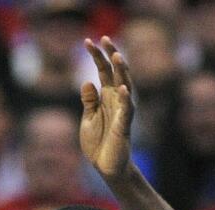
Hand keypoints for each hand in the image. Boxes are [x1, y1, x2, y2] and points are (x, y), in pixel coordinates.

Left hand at [80, 37, 133, 178]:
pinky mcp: (124, 126)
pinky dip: (126, 99)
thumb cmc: (98, 143)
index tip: (88, 41)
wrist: (105, 167)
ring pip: (125, 86)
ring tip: (117, 56)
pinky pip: (127, 110)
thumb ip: (89, 101)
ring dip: (121, 72)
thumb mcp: (88, 119)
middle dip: (110, 55)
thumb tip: (87, 81)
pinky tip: (123, 88)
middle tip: (104, 38)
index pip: (103, 71)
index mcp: (106, 97)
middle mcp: (116, 100)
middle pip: (115, 73)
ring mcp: (122, 111)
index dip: (97, 56)